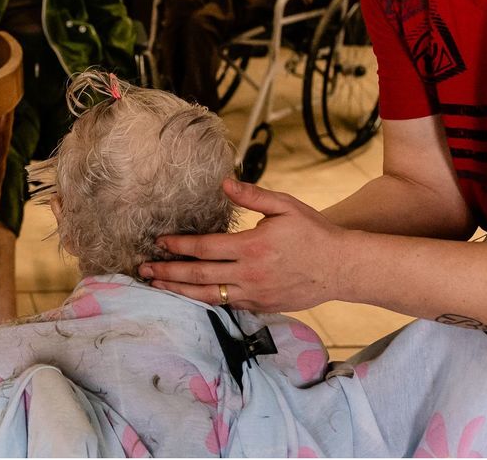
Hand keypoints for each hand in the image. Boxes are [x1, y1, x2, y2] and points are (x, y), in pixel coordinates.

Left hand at [137, 178, 347, 311]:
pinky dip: (204, 301)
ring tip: (156, 286)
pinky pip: (227, 305)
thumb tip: (224, 182)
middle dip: (167, 272)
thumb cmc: (314, 233)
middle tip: (143, 268)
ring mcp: (255, 293)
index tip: (159, 242)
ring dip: (179, 291)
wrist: (343, 268)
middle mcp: (249, 273)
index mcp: (252, 246)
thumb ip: (252, 196)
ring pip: (208, 295)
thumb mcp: (285, 206)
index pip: (204, 247)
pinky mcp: (262, 306)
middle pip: (198, 275)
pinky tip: (189, 296)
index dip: (178, 245)